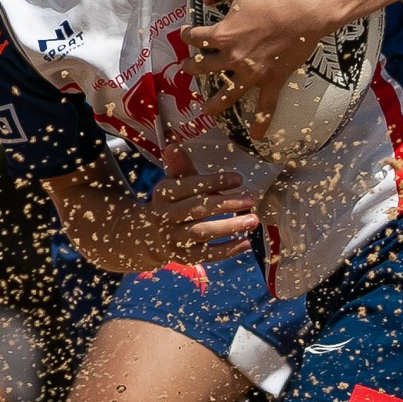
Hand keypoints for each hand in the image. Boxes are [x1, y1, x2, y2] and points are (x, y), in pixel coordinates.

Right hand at [142, 171, 258, 262]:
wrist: (149, 237)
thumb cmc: (173, 203)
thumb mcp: (175, 184)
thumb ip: (181, 167)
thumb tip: (174, 144)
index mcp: (163, 193)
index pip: (187, 186)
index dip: (213, 182)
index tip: (239, 179)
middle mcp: (164, 216)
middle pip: (197, 209)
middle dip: (226, 204)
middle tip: (251, 200)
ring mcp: (173, 238)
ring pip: (201, 233)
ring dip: (229, 227)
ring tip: (253, 221)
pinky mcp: (182, 257)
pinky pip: (206, 255)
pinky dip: (227, 250)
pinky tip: (246, 243)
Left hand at [188, 0, 329, 138]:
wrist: (306, 8)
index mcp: (221, 34)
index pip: (196, 37)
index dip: (188, 34)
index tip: (187, 32)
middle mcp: (232, 58)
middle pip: (205, 65)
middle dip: (192, 67)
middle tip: (187, 69)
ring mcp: (252, 72)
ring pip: (227, 92)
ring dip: (214, 102)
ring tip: (205, 110)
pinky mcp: (273, 79)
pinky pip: (266, 105)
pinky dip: (261, 122)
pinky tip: (255, 136)